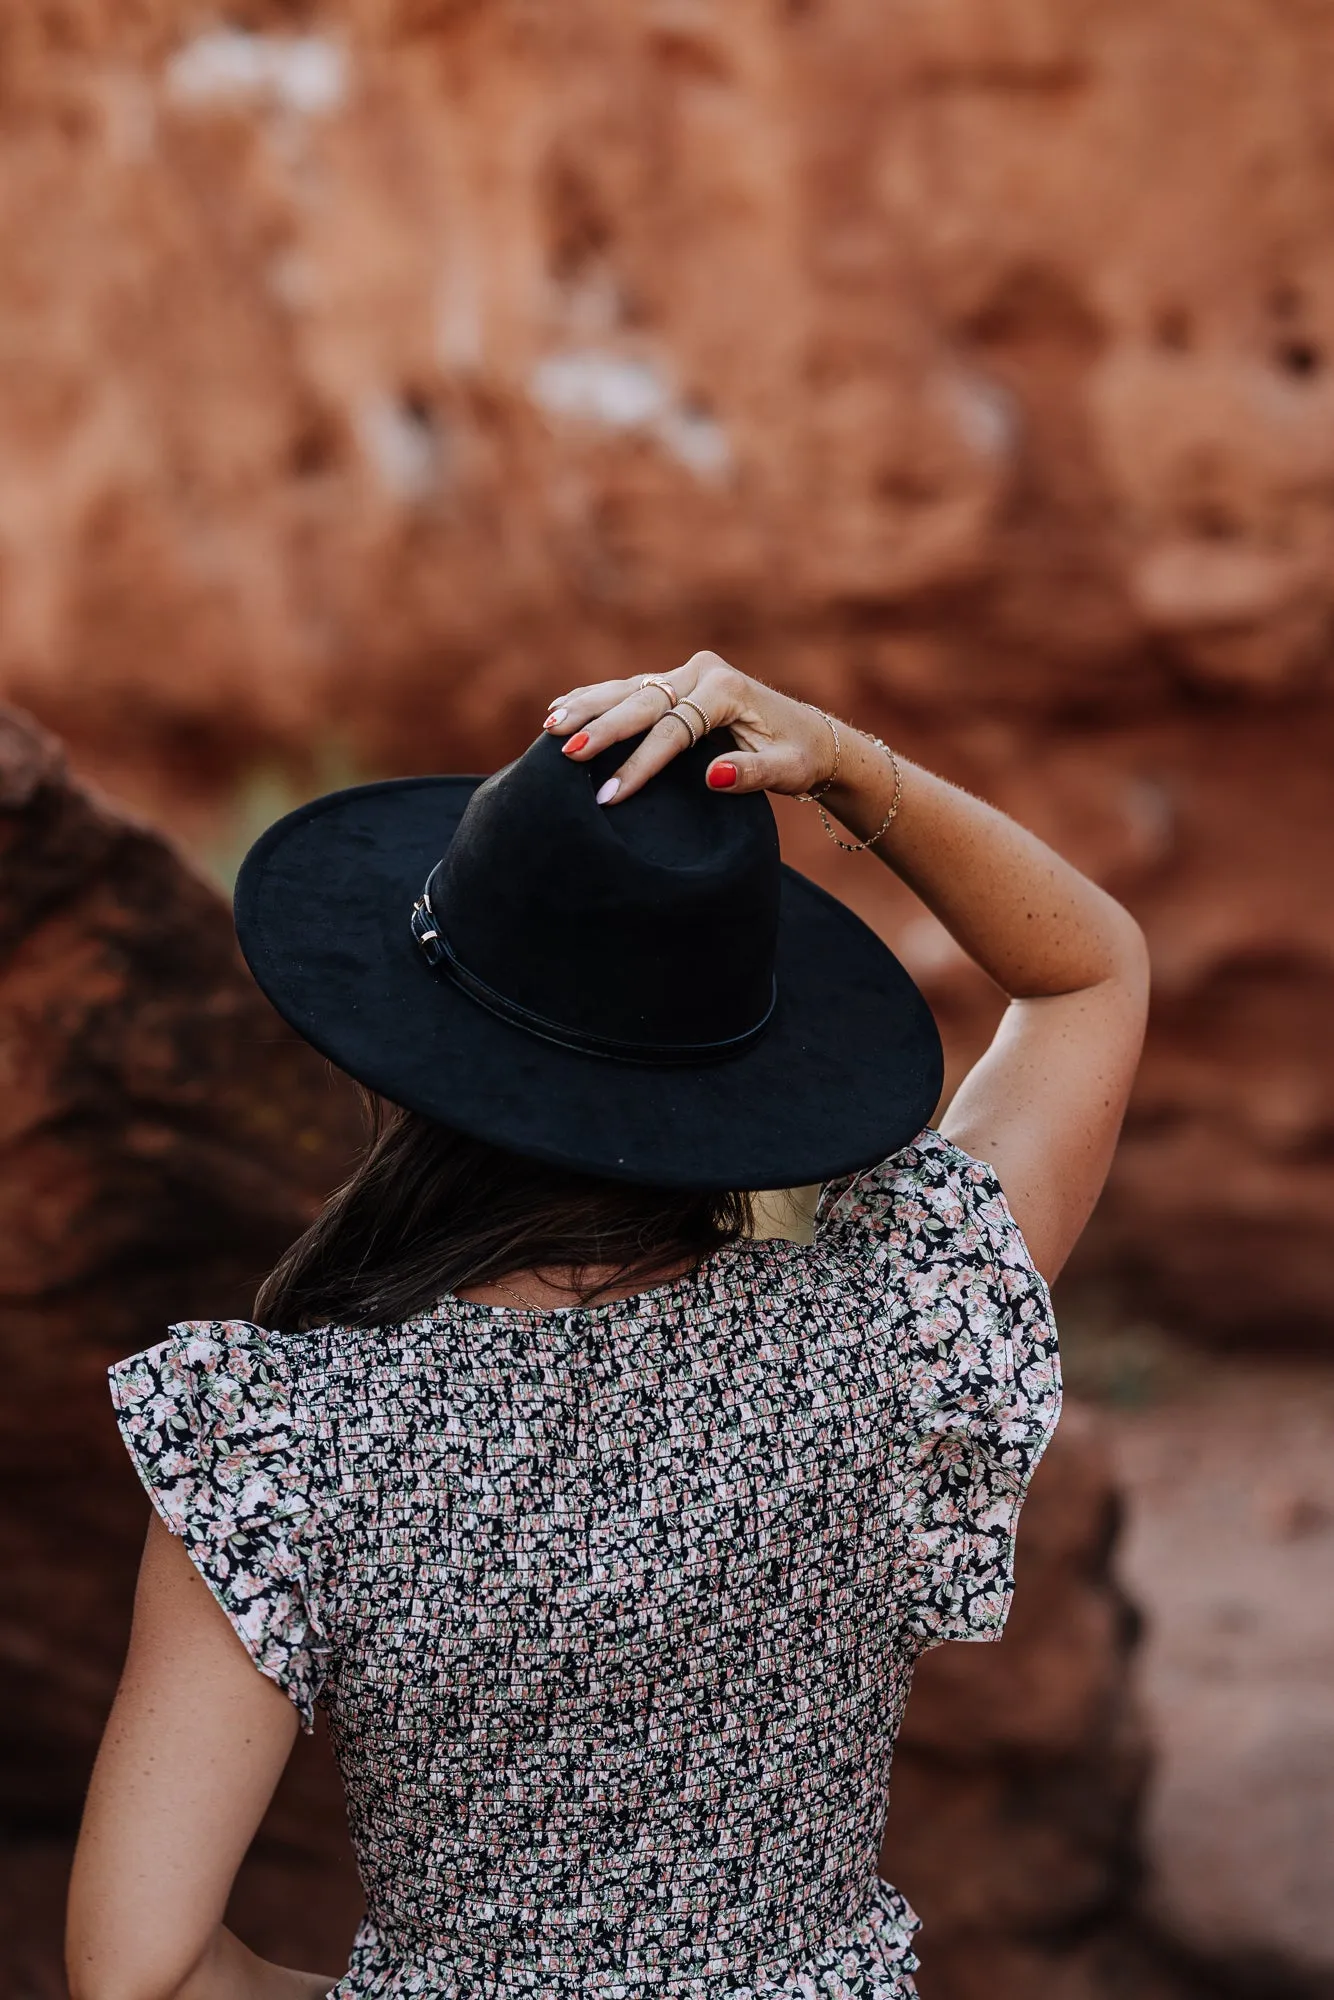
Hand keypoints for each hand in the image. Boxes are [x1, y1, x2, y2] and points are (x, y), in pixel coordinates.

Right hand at [542, 652, 837, 805]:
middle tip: (563, 752)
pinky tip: (561, 708)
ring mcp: (685, 674)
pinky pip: (628, 689)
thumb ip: (752, 775)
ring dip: (586, 708)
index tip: (611, 795)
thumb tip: (714, 776)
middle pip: (640, 702)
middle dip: (600, 729)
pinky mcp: (675, 682)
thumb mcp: (787, 771)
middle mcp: (701, 673)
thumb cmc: (799, 757)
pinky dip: (594, 699)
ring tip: (549, 728)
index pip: (672, 729)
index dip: (640, 764)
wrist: (811, 736)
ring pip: (626, 689)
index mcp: (725, 690)